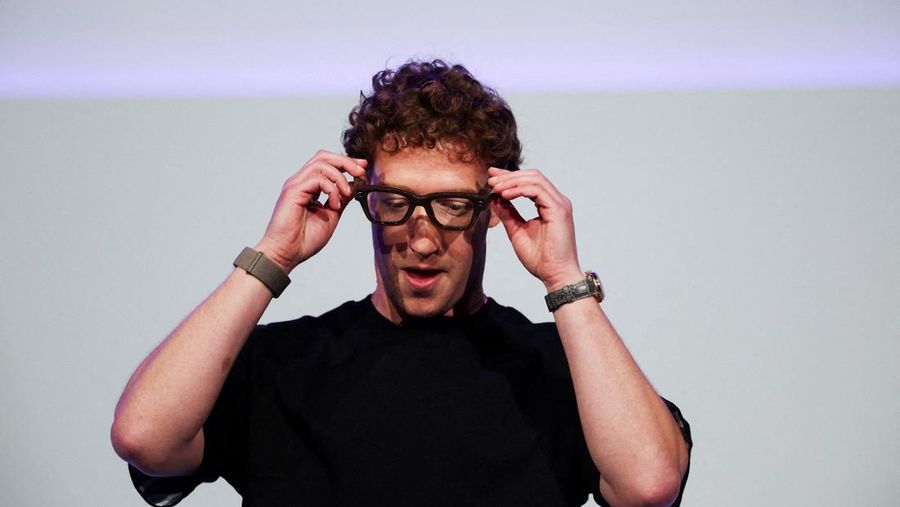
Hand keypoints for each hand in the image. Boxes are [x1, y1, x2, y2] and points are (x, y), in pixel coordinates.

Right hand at [255, 150, 366, 272]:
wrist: (287, 254)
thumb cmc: (304, 239)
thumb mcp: (332, 215)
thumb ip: (341, 199)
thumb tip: (355, 184)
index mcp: (309, 187)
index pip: (328, 163)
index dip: (347, 162)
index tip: (363, 168)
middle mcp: (301, 182)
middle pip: (323, 156)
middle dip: (346, 161)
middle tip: (361, 172)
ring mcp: (296, 185)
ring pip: (321, 164)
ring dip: (340, 177)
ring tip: (346, 195)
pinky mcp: (292, 191)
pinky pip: (316, 178)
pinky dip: (331, 188)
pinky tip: (333, 204)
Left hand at [488, 167, 582, 289]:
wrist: (555, 275)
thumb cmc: (541, 259)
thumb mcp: (517, 232)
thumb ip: (508, 214)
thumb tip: (495, 199)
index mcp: (549, 205)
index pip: (530, 182)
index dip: (510, 177)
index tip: (492, 177)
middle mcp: (557, 201)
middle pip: (533, 176)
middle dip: (510, 176)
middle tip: (491, 179)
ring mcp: (560, 204)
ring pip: (535, 179)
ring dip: (512, 181)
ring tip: (496, 188)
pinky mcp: (559, 210)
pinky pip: (537, 190)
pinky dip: (519, 189)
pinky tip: (505, 195)